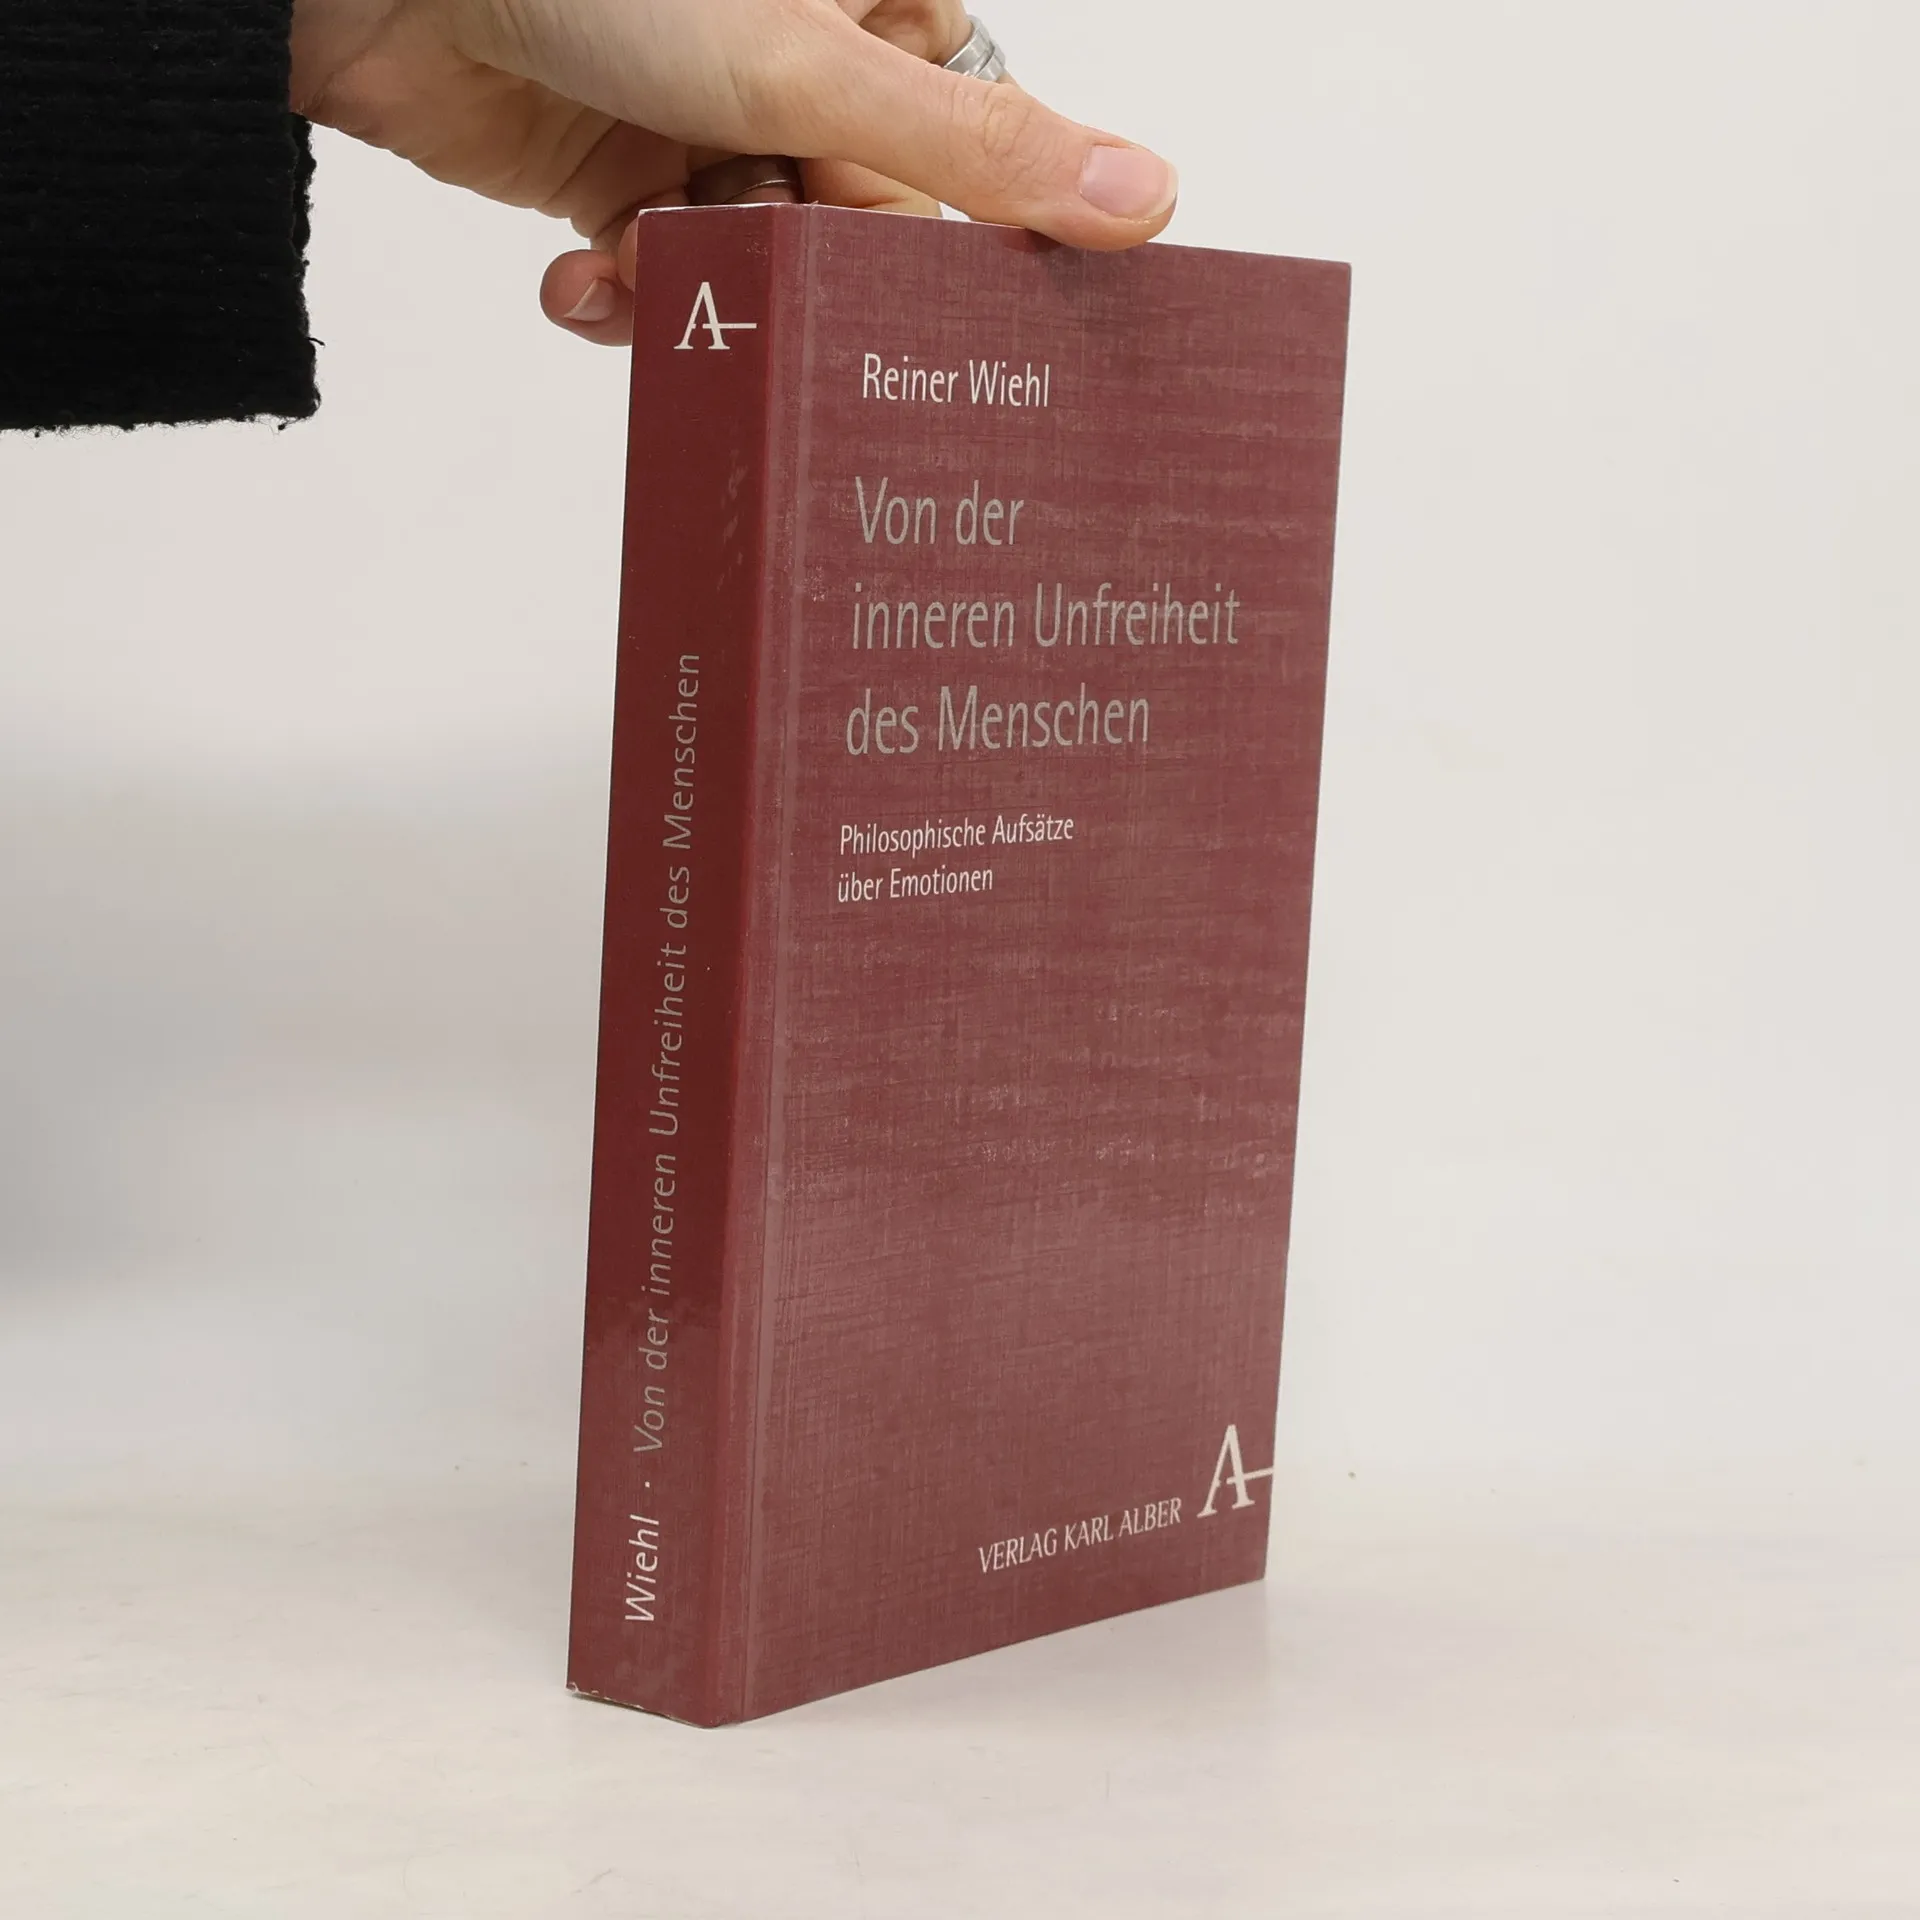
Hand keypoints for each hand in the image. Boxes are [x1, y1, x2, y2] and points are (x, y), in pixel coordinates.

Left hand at [291, 0, 1177, 345]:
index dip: (976, 244)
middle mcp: (812, 67)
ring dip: (713, 290)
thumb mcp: (815, 60)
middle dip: (815, 275)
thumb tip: (1145, 198)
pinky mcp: (630, 185)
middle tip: (781, 277)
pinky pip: (681, 286)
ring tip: (654, 249)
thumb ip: (980, 147)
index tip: (960, 321)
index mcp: (887, 4)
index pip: (988, 153)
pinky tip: (589, 270)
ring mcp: (717, 127)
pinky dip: (634, 300)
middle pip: (878, 235)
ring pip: (775, 275)